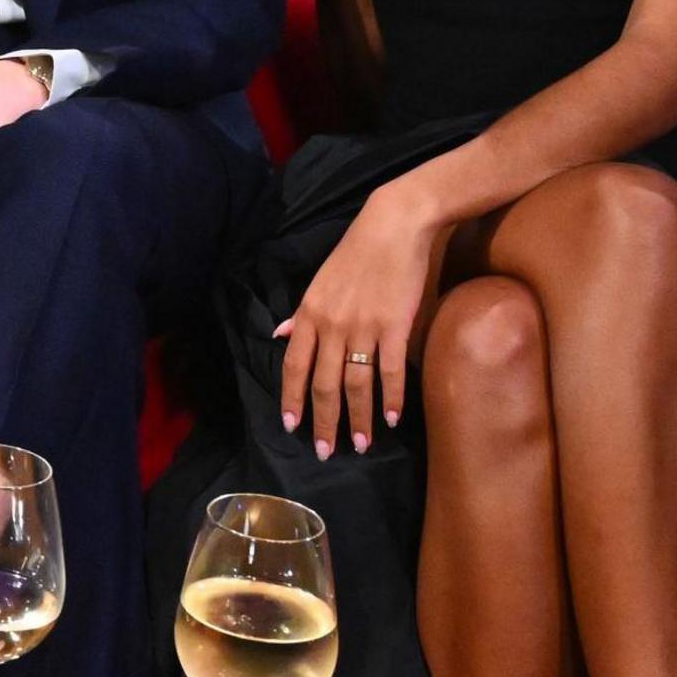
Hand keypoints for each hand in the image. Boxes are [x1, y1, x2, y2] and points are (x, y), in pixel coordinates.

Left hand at [275, 180, 452, 456]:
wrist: (394, 225)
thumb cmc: (356, 253)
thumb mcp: (319, 282)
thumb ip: (302, 314)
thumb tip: (281, 335)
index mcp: (309, 313)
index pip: (294, 366)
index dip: (292, 398)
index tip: (291, 427)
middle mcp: (331, 325)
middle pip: (323, 384)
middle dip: (323, 421)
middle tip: (326, 452)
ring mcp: (364, 327)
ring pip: (356, 385)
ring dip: (358, 420)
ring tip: (361, 445)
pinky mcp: (396, 326)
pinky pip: (391, 371)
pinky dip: (392, 398)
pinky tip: (394, 419)